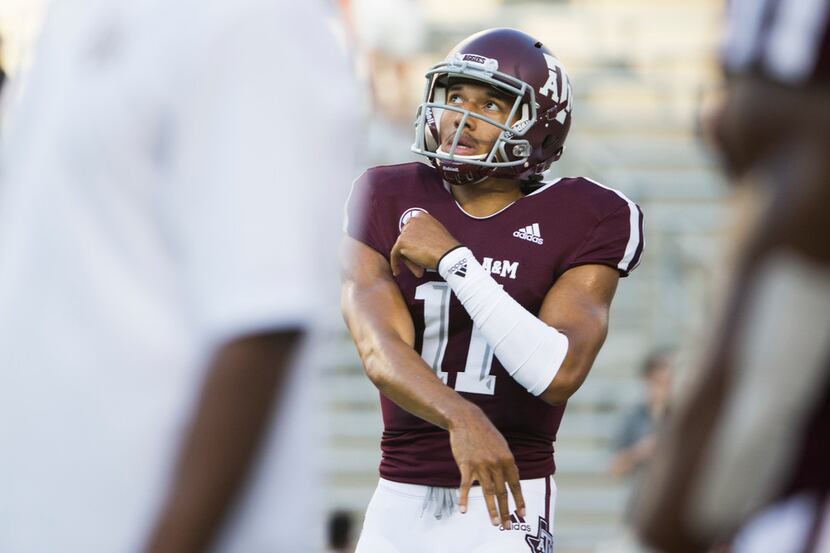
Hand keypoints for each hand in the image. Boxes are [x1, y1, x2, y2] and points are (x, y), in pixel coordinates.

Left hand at [390, 211, 459, 277]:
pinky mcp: (402, 242)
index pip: (412, 230)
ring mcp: (406, 231)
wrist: (447, 254)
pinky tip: (397, 271)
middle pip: (406, 239)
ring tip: (420, 269)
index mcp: (421, 216)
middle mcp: (412, 220)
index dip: (415, 242)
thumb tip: (415, 243)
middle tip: (420, 261)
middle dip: (412, 250)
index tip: (417, 249)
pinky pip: (395, 255)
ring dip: (410, 259)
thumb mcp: (436, 232)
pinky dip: (395, 264)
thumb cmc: (446, 246)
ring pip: (402, 248)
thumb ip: (425, 232)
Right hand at [449, 404, 525, 527]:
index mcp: (507, 459)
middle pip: (502, 492)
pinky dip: (464, 498)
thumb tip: (510, 480)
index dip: (519, 500)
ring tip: (494, 523)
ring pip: (487, 492)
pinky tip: (463, 510)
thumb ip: (506, 463)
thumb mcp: (501, 445)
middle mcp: (496, 464)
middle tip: (507, 526)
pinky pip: (465, 485)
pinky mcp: (466, 465)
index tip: (522, 514)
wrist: (467, 420)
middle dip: (506, 511)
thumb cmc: (485, 433)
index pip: (515, 484)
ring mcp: (481, 465)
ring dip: (491, 510)